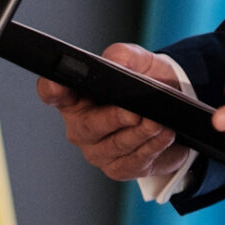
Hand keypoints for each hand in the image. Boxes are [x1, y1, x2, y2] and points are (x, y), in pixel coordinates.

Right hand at [37, 43, 193, 181]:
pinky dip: (152, 147)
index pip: (52, 92)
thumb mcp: (138, 62)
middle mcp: (80, 126)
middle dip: (113, 118)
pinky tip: (164, 135)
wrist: (171, 109)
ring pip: (116, 145)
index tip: (60, 84)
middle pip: (88, 126)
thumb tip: (118, 64)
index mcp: (75, 96)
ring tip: (157, 122)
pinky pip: (133, 161)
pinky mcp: (119, 168)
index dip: (53, 89)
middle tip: (134, 112)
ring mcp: (97, 150)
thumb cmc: (144, 82)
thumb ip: (124, 56)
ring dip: (139, 133)